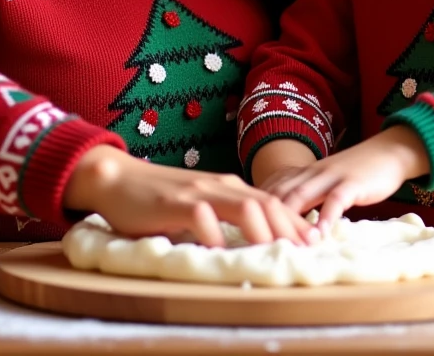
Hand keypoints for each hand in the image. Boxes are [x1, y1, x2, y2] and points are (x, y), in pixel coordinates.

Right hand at [63, 145, 319, 246]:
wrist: (119, 179)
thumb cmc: (158, 199)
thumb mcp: (197, 207)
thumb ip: (221, 220)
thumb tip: (250, 246)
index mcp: (227, 187)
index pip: (271, 202)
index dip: (294, 221)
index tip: (315, 242)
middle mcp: (219, 185)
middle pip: (266, 202)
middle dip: (290, 227)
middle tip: (308, 251)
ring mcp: (199, 191)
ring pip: (243, 205)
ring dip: (264, 230)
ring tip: (278, 253)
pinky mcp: (175, 202)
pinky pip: (202, 217)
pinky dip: (216, 237)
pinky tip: (224, 255)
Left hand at [264, 125, 429, 229]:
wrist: (387, 152)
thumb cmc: (354, 174)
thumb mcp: (324, 184)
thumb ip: (306, 199)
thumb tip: (284, 223)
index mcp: (302, 173)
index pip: (270, 189)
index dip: (254, 208)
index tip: (240, 229)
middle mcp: (311, 172)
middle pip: (279, 193)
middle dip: (263, 216)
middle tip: (250, 241)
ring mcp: (330, 175)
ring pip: (302, 194)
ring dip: (289, 219)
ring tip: (278, 242)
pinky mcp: (352, 182)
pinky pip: (335, 199)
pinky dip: (325, 217)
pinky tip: (320, 235)